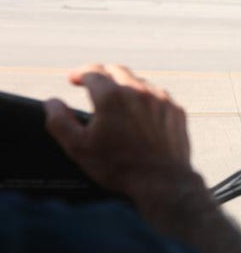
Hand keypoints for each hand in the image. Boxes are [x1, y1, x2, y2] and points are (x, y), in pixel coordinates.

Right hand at [44, 64, 199, 204]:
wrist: (162, 182)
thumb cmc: (118, 166)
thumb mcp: (78, 147)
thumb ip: (59, 121)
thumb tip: (52, 102)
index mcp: (112, 96)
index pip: (92, 72)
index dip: (79, 73)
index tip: (72, 79)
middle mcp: (139, 91)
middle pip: (117, 70)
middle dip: (102, 74)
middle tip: (92, 83)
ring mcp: (161, 99)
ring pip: (140, 82)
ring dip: (125, 85)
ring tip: (115, 98)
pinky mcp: (176, 110)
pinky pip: (158, 95)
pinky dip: (145, 98)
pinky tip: (139, 110)